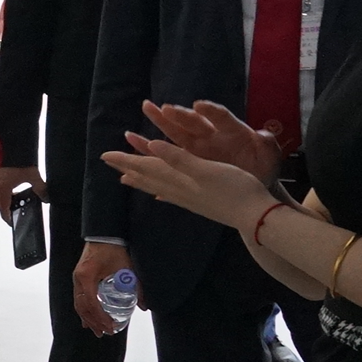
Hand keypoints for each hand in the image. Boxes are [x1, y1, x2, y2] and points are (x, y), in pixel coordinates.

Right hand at [0, 165, 44, 221]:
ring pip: (0, 196)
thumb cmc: (19, 160)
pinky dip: (6, 193)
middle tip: (15, 215)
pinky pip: (0, 188)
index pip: (3, 209)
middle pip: (0, 203)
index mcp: (2, 189)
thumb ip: (41, 189)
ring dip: (7, 201)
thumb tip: (46, 198)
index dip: (8, 217)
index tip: (12, 223)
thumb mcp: (33, 177)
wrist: (14, 145)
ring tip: (17, 203)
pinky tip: (15, 191)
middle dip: (8, 210)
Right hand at [71, 241, 130, 335]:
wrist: (104, 234)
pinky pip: (78, 298)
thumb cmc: (113, 249)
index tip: (110, 327)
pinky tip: (86, 319)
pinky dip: (83, 310)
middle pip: (82, 307)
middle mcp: (78, 279)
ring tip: (96, 330)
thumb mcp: (127, 269)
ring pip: (78, 304)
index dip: (100, 318)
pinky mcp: (79, 277)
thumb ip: (136, 288)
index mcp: (87, 278)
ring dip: (87, 318)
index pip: (91, 303)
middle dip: (94, 322)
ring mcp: (76, 278)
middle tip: (104, 333)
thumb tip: (144, 306)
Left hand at [102, 130, 276, 230]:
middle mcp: (179, 190)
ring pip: (157, 187)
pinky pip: (172, 195)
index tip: (105, 154)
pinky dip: (161, 191)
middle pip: (147, 177)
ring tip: (126, 179)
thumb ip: (179, 158)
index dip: (126, 159)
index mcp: (179, 179)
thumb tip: (152, 145)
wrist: (256, 217)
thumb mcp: (207, 169)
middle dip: (128, 168)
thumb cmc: (235, 189)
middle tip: (110, 162)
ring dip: (141, 180)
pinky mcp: (200, 204)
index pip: (146, 166)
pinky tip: (161, 195)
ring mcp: (189, 200)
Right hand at [137, 98, 280, 185]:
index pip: (220, 116)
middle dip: (177, 115)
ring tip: (143, 114)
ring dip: (161, 123)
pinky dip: (155, 152)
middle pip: (192, 122)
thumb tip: (264, 134)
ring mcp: (199, 148)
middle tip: (161, 107)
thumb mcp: (270, 157)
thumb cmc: (263, 167)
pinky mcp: (190, 160)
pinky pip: (169, 155)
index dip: (210, 111)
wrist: (255, 184)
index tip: (198, 106)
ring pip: (176, 134)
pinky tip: (137, 146)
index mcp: (232, 131)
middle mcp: (212, 136)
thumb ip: (267, 145)